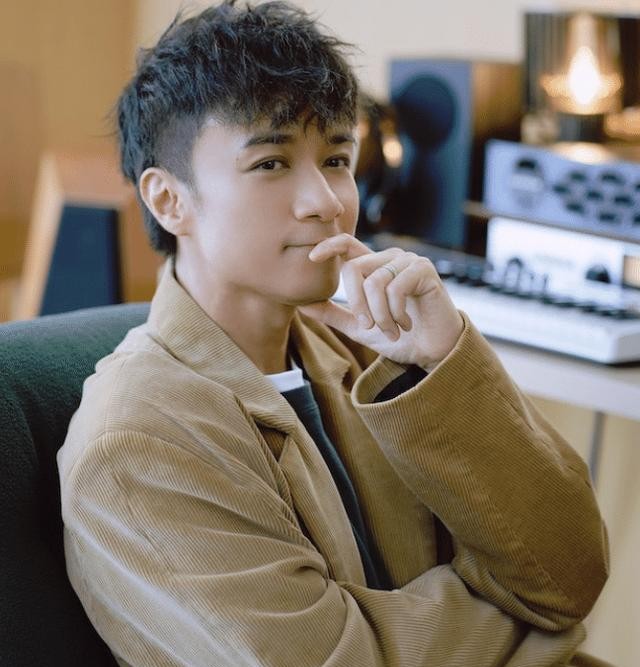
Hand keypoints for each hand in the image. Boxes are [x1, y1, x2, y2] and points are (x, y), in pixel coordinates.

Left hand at [299, 234, 463, 369]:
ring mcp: (408, 261)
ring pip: (374, 282)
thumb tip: (300, 304)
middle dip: (358, 305)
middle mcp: (389, 258)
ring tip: (392, 329)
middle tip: (371, 327)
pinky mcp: (424, 270)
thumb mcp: (359, 328)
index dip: (328, 246)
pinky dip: (396, 312)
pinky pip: (395, 287)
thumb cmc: (399, 337)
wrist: (433, 351)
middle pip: (354, 269)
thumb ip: (332, 314)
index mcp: (373, 267)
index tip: (312, 258)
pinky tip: (406, 323)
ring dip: (380, 315)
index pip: (347, 245)